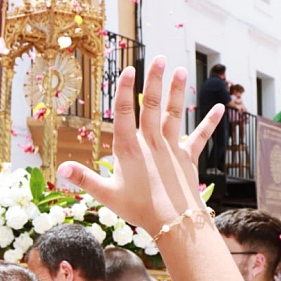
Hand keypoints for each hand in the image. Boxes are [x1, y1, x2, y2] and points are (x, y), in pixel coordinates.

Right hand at [57, 56, 221, 234]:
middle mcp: (150, 142)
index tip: (128, 70)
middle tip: (159, 58)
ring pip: (172, 114)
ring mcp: (170, 148)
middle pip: (150, 106)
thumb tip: (60, 167)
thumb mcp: (105, 194)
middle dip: (154, 80)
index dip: (124, 90)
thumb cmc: (138, 209)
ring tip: (179, 70)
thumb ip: (83, 178)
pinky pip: (200, 136)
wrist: (173, 222)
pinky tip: (220, 107)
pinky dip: (210, 122)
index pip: (124, 113)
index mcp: (128, 149)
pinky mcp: (187, 157)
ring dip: (176, 91)